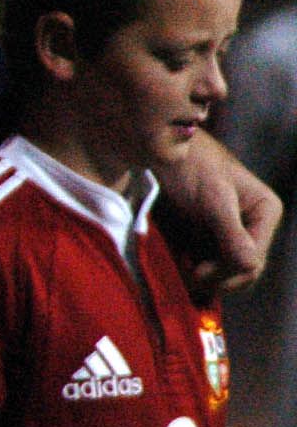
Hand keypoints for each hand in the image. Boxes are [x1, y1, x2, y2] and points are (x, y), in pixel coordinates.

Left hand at [161, 128, 281, 298]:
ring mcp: (231, 232)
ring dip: (203, 275)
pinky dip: (193, 266)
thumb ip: (230, 231)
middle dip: (216, 276)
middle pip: (241, 268)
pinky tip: (177, 262)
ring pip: (224, 269)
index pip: (254, 258)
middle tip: (185, 274)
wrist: (162, 150)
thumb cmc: (191, 165)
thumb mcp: (213, 197)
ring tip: (179, 269)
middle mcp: (253, 225)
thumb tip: (250, 266)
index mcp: (265, 212)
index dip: (229, 272)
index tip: (196, 273)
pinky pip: (206, 261)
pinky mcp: (209, 234)